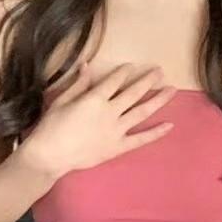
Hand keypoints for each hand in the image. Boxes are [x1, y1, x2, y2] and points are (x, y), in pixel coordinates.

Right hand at [20, 62, 175, 178]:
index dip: (124, 72)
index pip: (114, 81)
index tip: (132, 66)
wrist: (50, 155)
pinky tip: (169, 125)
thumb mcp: (61, 100)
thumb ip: (78, 84)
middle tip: (160, 71)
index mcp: (95, 99)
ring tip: (172, 90)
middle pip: (134, 93)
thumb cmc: (51, 126)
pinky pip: (140, 139)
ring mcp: (116, 131)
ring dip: (158, 100)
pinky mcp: (118, 147)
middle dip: (148, 80)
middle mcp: (110, 112)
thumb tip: (86, 66)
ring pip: (142, 112)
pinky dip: (156, 133)